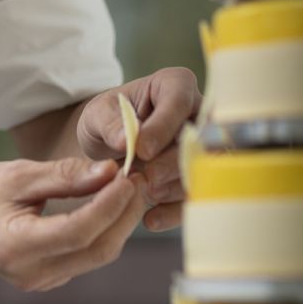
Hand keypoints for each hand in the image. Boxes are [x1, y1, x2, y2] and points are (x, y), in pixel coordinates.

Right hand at [0, 156, 150, 291]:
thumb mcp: (16, 175)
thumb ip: (64, 175)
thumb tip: (110, 172)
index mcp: (18, 247)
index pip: (78, 231)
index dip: (108, 205)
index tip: (127, 175)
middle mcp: (34, 273)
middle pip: (97, 249)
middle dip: (124, 213)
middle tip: (138, 177)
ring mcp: (43, 281)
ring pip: (97, 255)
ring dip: (119, 221)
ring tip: (128, 185)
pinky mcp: (50, 278)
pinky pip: (87, 256)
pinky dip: (104, 230)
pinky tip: (109, 203)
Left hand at [76, 68, 200, 231]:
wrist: (109, 146)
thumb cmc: (107, 119)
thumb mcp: (98, 114)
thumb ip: (110, 122)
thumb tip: (126, 140)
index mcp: (174, 85)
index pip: (179, 102)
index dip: (163, 127)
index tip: (141, 150)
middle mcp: (197, 112)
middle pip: (198, 138)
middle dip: (170, 163)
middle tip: (144, 178)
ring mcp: (204, 145)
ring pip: (203, 169)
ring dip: (173, 188)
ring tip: (144, 194)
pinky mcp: (201, 176)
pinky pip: (198, 196)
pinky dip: (175, 212)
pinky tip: (150, 218)